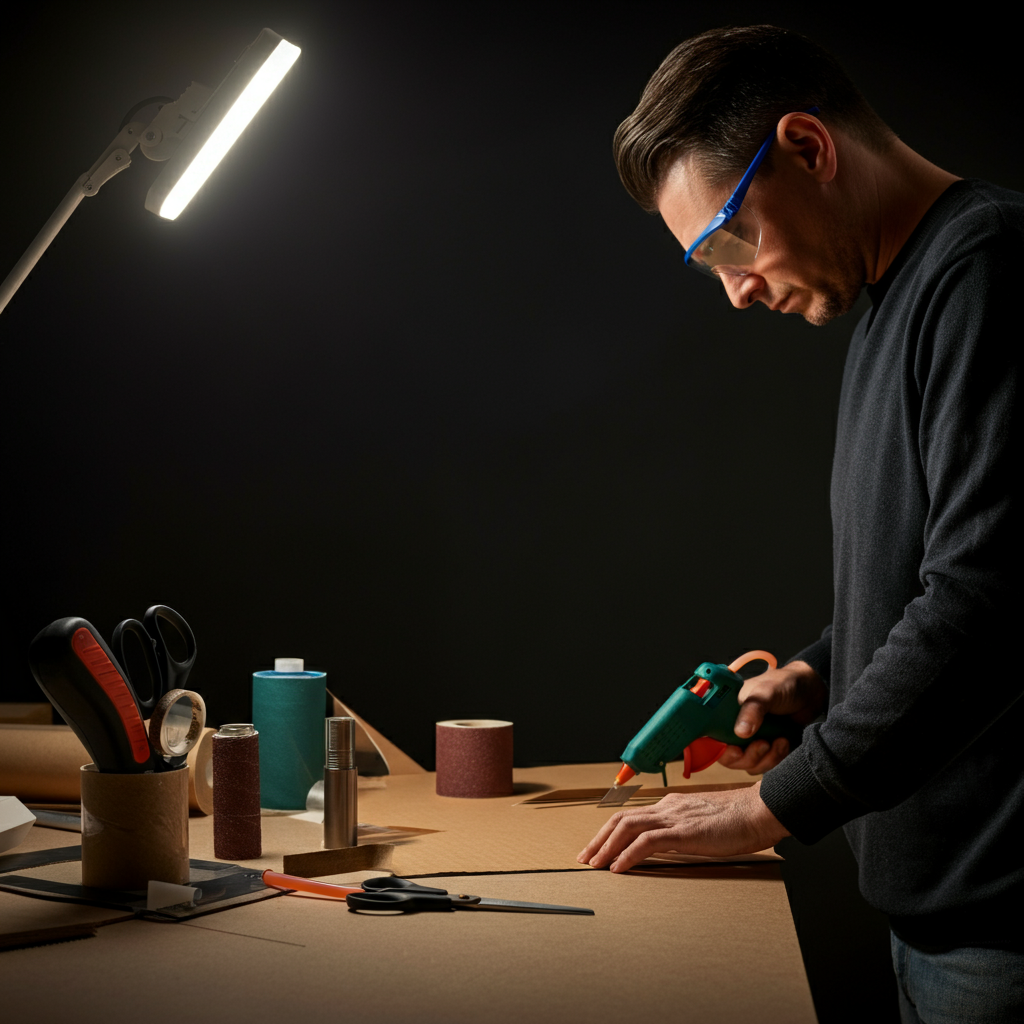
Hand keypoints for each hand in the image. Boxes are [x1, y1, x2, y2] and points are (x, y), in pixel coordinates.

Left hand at [576, 783, 788, 872]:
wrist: (761, 810)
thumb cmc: (740, 819)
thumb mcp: (704, 824)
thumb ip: (684, 831)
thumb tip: (669, 845)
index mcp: (671, 805)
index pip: (632, 816)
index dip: (610, 831)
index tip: (598, 847)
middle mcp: (667, 807)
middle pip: (621, 819)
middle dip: (599, 839)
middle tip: (585, 857)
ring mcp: (674, 817)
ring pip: (627, 827)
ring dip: (606, 847)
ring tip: (594, 864)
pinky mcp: (684, 831)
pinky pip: (647, 842)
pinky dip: (628, 854)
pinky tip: (618, 867)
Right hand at [717, 660, 826, 773]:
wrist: (810, 692)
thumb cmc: (782, 684)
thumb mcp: (765, 692)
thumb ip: (752, 710)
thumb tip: (740, 732)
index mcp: (726, 713)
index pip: (711, 736)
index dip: (717, 748)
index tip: (733, 750)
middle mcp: (735, 729)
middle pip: (729, 758)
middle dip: (747, 757)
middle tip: (762, 744)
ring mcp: (751, 741)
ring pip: (748, 765)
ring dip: (765, 758)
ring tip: (778, 740)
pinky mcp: (768, 750)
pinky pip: (766, 765)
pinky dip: (776, 758)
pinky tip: (784, 741)